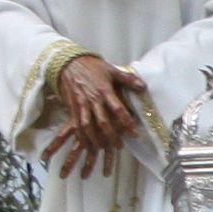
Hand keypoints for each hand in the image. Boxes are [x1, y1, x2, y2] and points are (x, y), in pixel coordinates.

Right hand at [45, 53, 142, 172]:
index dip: (127, 122)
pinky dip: (82, 136)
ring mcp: (82, 105)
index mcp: (105, 90)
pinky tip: (87, 144)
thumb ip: (128, 79)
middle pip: (103, 122)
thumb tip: (143, 86)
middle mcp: (93, 100)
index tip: (135, 133)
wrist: (69, 63)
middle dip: (112, 136)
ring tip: (103, 147)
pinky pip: (77, 125)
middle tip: (119, 146)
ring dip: (96, 139)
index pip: (118, 109)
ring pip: (88, 126)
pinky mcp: (72, 108)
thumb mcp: (111, 70)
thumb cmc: (92, 67)